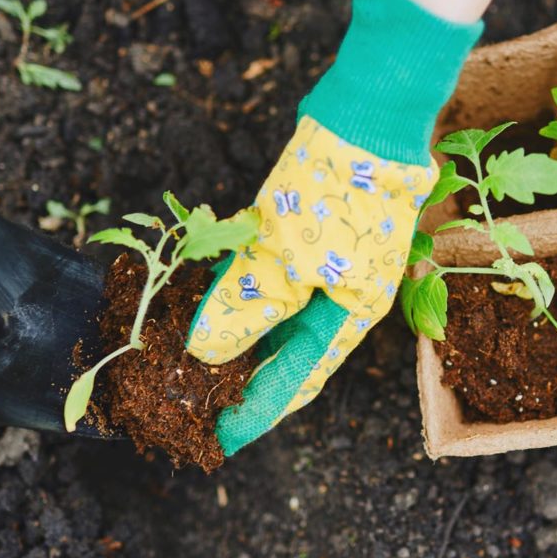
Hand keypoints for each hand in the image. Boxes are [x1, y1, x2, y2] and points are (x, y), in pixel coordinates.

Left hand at [185, 0, 485, 454]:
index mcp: (351, 316)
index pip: (297, 382)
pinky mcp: (308, 232)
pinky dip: (236, 287)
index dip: (256, 413)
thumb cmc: (338, 190)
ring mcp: (326, 263)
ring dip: (233, 330)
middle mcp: (341, 297)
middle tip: (194, 401)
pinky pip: (266, 274)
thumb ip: (247, 309)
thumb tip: (203, 352)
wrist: (369, 117)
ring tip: (188, 353)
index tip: (217, 440)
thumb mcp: (289, 259)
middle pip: (284, 352)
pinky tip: (202, 293)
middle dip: (240, 376)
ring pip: (272, 312)